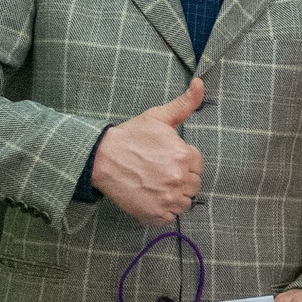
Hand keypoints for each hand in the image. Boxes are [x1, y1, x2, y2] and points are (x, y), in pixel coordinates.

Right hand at [92, 79, 204, 225]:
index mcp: (184, 156)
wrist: (101, 158)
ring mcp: (167, 199)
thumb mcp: (158, 116)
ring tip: (156, 184)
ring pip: (185, 203)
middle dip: (181, 178)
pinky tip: (152, 197)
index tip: (167, 157)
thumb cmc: (131, 136)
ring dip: (175, 196)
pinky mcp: (154, 214)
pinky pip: (170, 217)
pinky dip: (163, 210)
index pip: (198, 164)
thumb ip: (185, 103)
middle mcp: (178, 179)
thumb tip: (200, 83)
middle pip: (194, 185)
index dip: (184, 160)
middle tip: (160, 171)